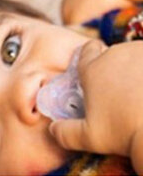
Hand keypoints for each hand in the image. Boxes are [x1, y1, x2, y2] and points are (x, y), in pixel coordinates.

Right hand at [49, 40, 142, 167]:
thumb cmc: (124, 133)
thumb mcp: (90, 138)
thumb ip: (66, 132)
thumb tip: (53, 130)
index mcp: (91, 69)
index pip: (89, 50)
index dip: (93, 56)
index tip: (100, 67)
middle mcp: (112, 55)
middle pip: (113, 55)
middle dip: (119, 69)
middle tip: (128, 92)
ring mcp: (136, 53)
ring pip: (135, 57)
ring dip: (138, 69)